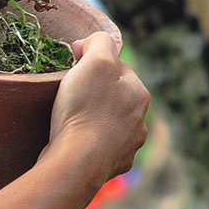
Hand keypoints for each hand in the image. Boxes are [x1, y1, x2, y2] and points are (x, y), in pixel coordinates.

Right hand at [45, 31, 149, 187]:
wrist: (76, 161)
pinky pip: (102, 148)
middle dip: (96, 92)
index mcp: (139, 93)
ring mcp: (128, 146)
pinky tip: (75, 140)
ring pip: (111, 124)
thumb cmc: (85, 109)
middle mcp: (139, 121)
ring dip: (95, 119)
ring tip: (71, 118)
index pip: (118, 67)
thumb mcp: (94, 62)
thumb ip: (100, 42)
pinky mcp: (112, 166)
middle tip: (69, 93)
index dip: (93, 63)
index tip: (72, 65)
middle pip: (116, 96)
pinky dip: (90, 142)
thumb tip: (93, 43)